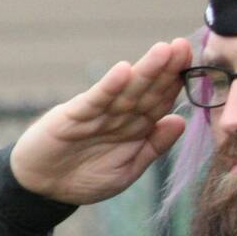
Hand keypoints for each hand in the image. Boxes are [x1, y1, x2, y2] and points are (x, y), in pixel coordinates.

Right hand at [9, 39, 192, 204]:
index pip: (160, 101)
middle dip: (166, 69)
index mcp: (135, 128)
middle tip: (183, 46)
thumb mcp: (127, 170)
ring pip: (126, 90)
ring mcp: (96, 114)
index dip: (176, 84)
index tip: (194, 64)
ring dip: (145, 70)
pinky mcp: (72, 116)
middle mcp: (118, 116)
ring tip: (163, 50)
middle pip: (146, 89)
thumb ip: (153, 147)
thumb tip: (180, 121)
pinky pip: (95, 100)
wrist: (42, 188)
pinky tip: (123, 71)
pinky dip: (109, 86)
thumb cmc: (85, 178)